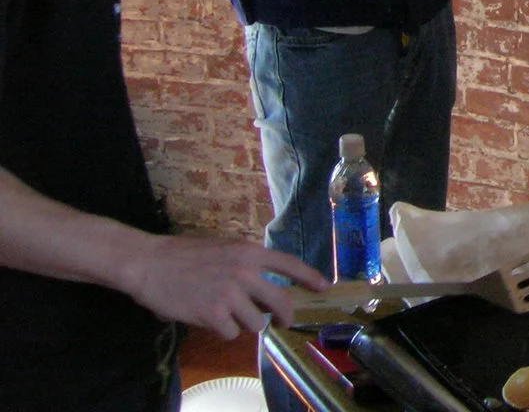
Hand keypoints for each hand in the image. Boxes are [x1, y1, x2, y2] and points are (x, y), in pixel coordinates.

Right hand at [121, 234, 326, 337]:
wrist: (149, 263)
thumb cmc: (183, 254)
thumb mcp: (223, 248)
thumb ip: (246, 264)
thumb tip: (265, 284)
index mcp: (249, 252)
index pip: (290, 264)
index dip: (311, 278)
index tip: (325, 288)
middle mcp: (245, 272)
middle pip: (282, 302)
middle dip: (286, 316)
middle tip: (282, 321)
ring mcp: (231, 294)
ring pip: (256, 323)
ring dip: (244, 323)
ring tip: (226, 314)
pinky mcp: (214, 314)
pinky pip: (231, 333)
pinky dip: (222, 331)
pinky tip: (208, 319)